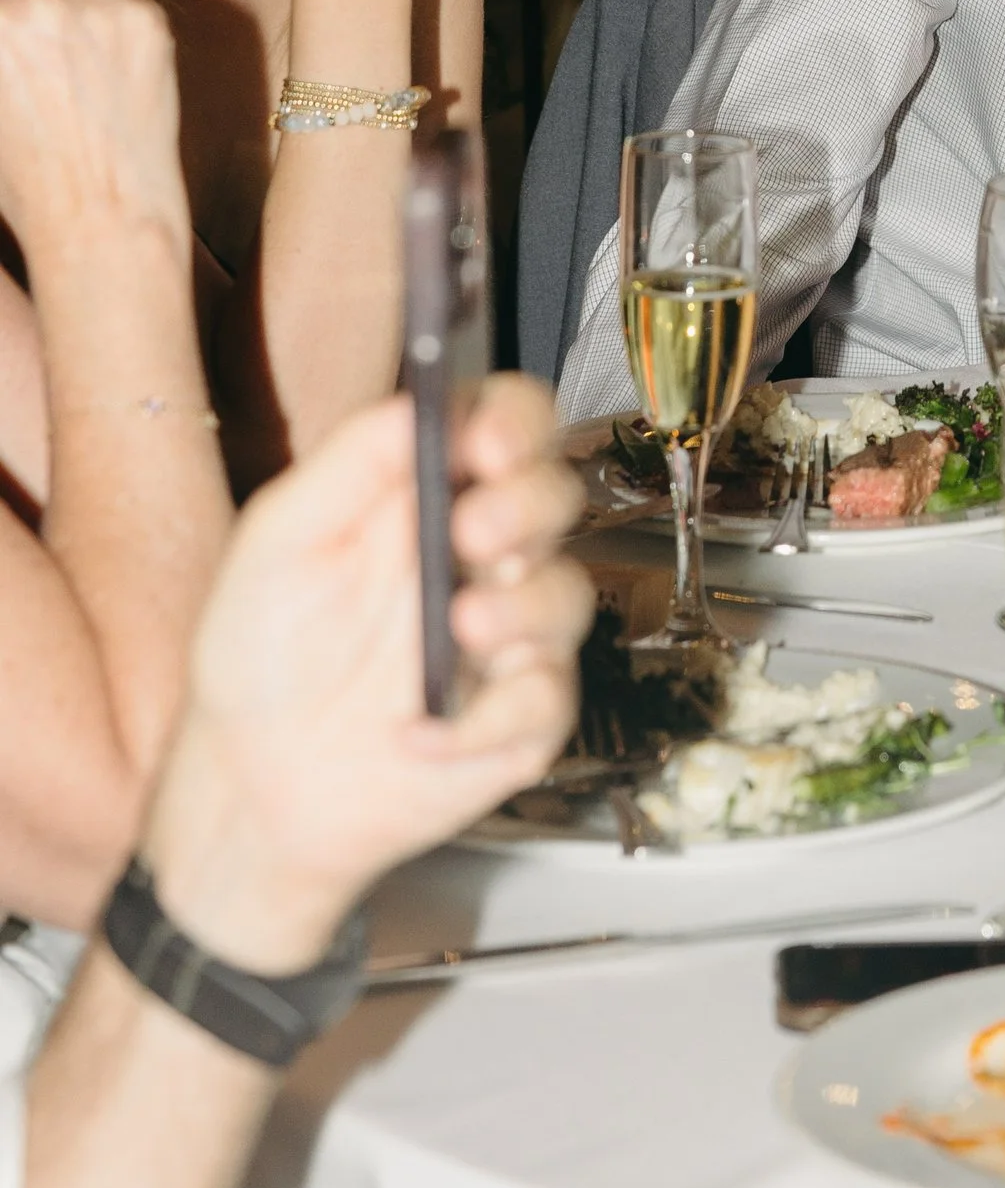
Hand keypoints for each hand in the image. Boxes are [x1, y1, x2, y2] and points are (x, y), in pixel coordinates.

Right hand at [0, 0, 188, 264]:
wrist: (100, 210)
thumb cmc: (25, 175)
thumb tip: (7, 19)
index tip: (13, 9)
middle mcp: (32, 4)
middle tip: (44, 12)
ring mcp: (93, 5)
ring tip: (81, 44)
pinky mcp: (145, 16)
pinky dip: (118, 17)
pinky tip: (115, 67)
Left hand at [140, 377, 590, 972]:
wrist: (254, 784)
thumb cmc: (263, 655)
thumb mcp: (281, 539)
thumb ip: (351, 461)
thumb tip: (420, 403)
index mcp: (434, 496)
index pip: (509, 426)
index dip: (516, 422)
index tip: (489, 444)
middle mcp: (481, 557)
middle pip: (555, 494)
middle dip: (526, 505)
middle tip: (473, 533)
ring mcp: (509, 638)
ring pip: (567, 593)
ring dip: (521, 606)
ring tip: (461, 629)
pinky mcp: (520, 717)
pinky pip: (545, 699)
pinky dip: (492, 717)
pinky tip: (425, 731)